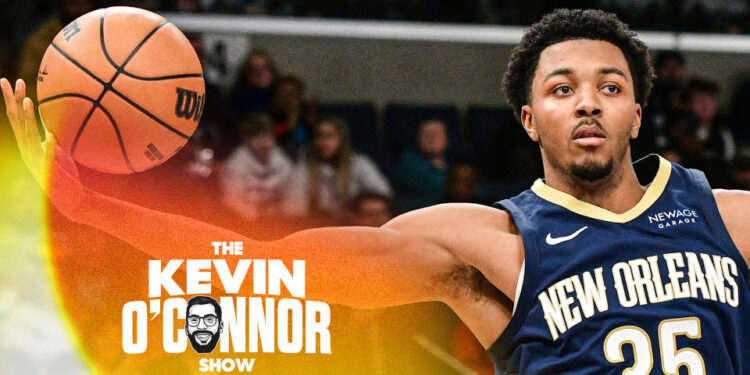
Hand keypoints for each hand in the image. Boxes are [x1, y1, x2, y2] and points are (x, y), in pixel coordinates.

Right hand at [2, 78, 87, 218]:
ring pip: (28, 138)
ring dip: (27, 119)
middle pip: (16, 123)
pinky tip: (51, 139)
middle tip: (11, 82)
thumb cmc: (62, 172)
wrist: (70, 197)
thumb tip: (52, 121)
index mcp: (27, 144)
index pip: (16, 118)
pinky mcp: (48, 172)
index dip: (12, 100)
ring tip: (27, 101)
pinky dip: (48, 148)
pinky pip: (48, 158)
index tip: (10, 81)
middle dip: (12, 102)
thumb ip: (50, 134)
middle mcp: (28, 150)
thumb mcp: (55, 148)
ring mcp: (36, 161)